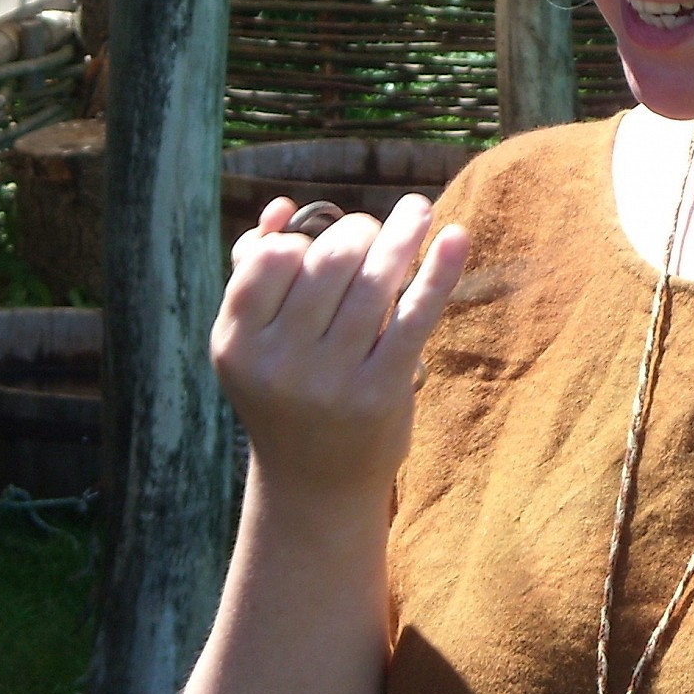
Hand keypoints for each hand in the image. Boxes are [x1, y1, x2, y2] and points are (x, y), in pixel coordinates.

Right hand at [212, 193, 467, 493]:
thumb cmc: (286, 394)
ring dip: (403, 233)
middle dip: (358, 232)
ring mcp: (330, 380)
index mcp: (236, 342)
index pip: (272, 257)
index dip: (303, 238)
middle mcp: (278, 363)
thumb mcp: (256, 343)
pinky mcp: (381, 392)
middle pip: (328, 260)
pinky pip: (416, 315)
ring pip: (374, 281)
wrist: (315, 485)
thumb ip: (255, 273)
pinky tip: (456, 236)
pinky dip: (439, 271)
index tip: (325, 242)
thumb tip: (281, 208)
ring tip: (418, 208)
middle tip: (372, 235)